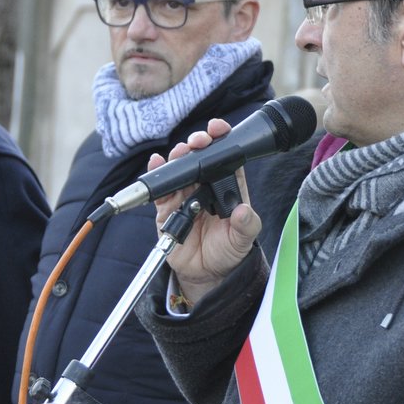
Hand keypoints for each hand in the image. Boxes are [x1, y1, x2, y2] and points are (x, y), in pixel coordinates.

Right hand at [151, 119, 261, 305]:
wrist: (206, 274)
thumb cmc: (228, 251)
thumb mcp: (243, 240)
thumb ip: (246, 225)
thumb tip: (244, 211)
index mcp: (228, 186)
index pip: (226, 157)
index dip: (222, 139)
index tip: (219, 129)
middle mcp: (205, 186)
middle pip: (200, 157)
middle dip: (197, 144)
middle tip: (198, 142)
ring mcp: (185, 195)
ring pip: (179, 168)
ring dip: (177, 157)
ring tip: (180, 152)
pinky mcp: (167, 208)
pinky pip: (160, 189)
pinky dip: (157, 173)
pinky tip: (157, 162)